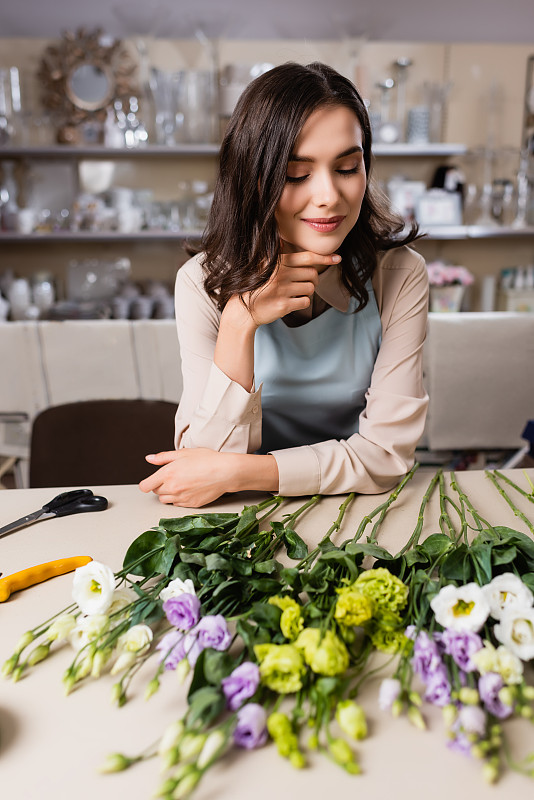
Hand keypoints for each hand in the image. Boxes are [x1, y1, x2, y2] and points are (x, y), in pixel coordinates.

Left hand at [139, 448, 235, 506]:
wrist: (226, 472)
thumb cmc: (207, 460)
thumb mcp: (183, 453)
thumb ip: (163, 457)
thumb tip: (149, 458)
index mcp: (167, 473)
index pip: (145, 486)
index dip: (147, 483)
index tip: (151, 480)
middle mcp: (172, 488)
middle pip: (156, 492)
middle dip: (160, 485)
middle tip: (173, 477)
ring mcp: (181, 498)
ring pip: (165, 500)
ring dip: (168, 494)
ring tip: (181, 483)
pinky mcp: (190, 505)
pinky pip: (177, 504)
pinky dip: (179, 499)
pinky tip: (189, 489)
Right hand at [224, 250, 340, 328]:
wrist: (242, 310)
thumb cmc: (254, 287)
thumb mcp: (261, 266)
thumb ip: (275, 254)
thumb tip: (281, 239)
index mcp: (278, 263)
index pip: (307, 257)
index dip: (325, 258)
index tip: (338, 258)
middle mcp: (281, 274)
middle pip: (312, 274)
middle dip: (313, 279)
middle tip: (304, 283)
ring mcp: (282, 290)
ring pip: (311, 288)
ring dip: (307, 292)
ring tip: (294, 293)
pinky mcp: (283, 305)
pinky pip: (305, 302)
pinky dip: (302, 303)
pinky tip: (291, 302)